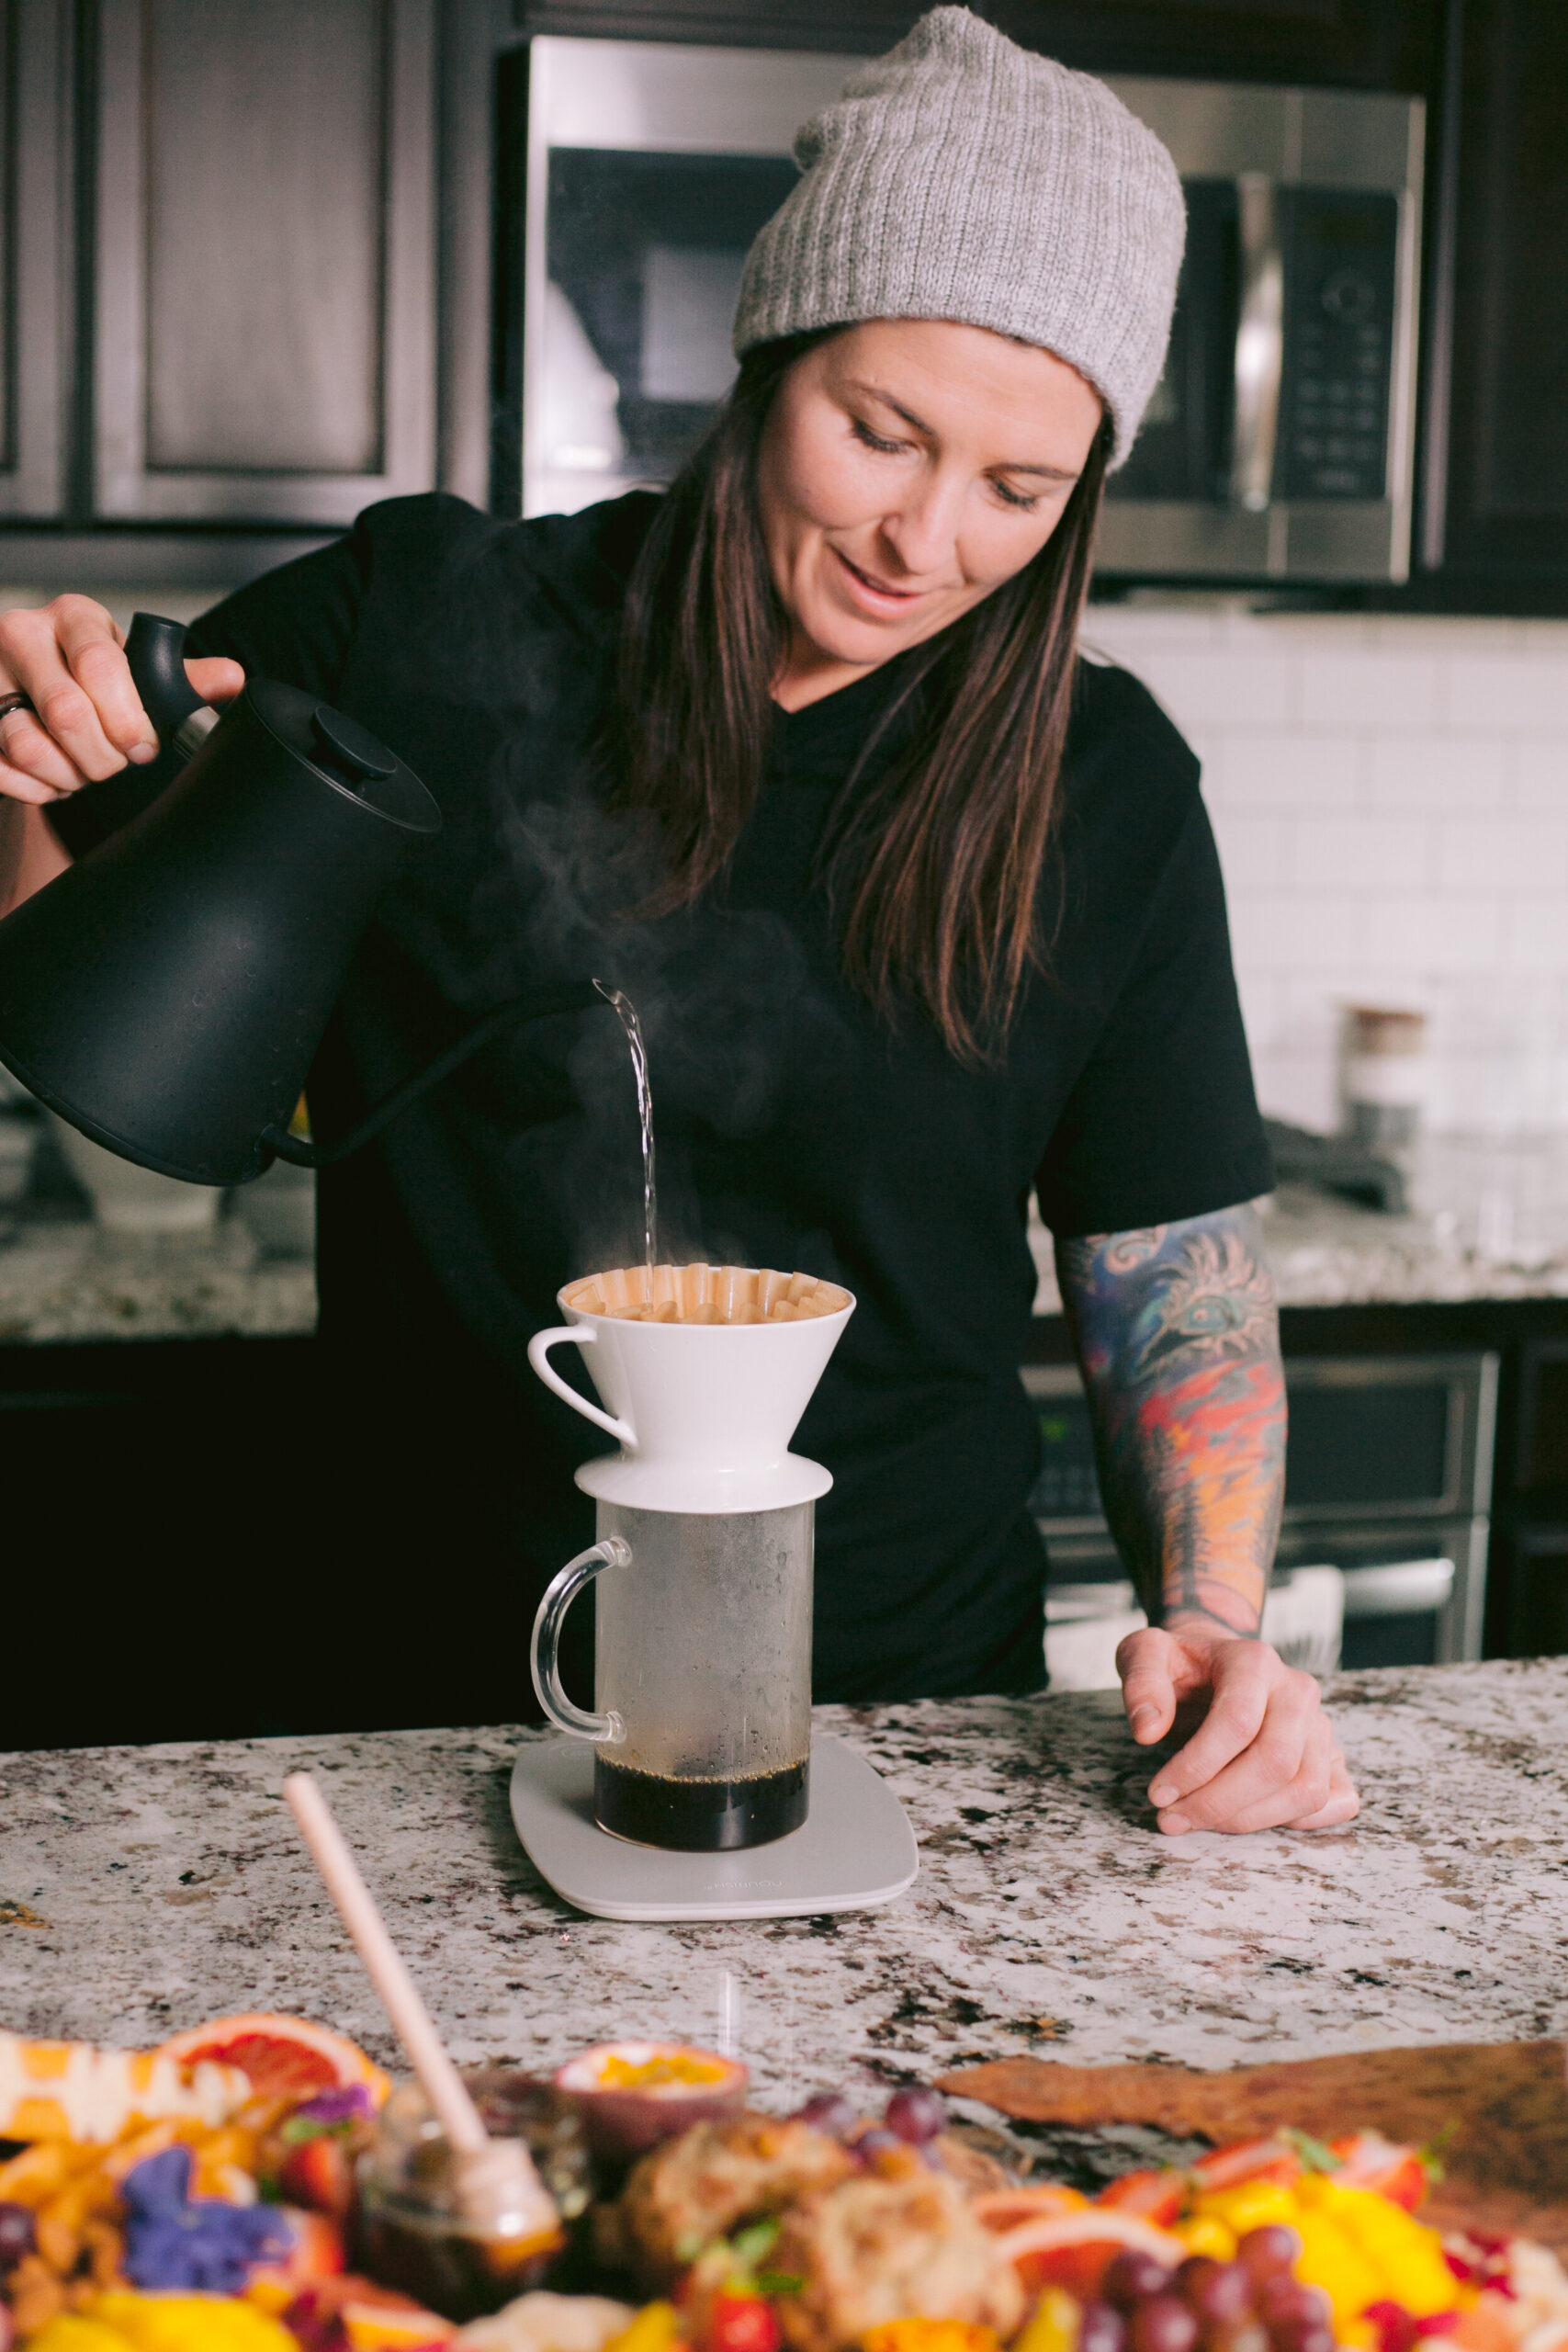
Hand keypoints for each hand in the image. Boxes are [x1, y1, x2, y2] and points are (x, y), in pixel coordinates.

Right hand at [0, 596, 243, 805]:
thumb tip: (232, 680)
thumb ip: (184, 679)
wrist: (39, 694)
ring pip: (26, 744)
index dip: (128, 719)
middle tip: (115, 766)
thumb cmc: (97, 683)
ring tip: (82, 773)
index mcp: (75, 618)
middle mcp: (22, 634)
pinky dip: (31, 789)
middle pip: (65, 711)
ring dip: (66, 777)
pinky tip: (50, 780)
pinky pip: (0, 767)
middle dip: (101, 757)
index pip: (101, 665)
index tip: (144, 748)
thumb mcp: (139, 672)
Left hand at [1117, 1622, 1359, 1834]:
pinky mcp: (1332, 1755)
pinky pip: (1335, 1800)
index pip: (1238, 1722)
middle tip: (1172, 1818)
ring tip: (1199, 1820)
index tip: (1158, 1794)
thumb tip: (1147, 1730)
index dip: (1197, 1766)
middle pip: (1276, 1762)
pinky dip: (1298, 1821)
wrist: (1213, 1663)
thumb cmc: (1179, 1664)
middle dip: (1219, 1803)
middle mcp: (1297, 1690)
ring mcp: (1320, 1724)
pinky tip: (1249, 1816)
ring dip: (1249, 1820)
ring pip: (1306, 1789)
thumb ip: (1140, 1682)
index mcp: (1255, 1660)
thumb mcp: (1144, 1653)